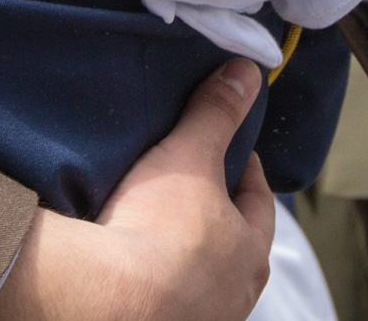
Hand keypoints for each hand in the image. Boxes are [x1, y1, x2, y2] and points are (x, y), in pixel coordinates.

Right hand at [0, 62, 275, 320]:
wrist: (108, 301)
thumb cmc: (160, 230)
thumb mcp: (189, 156)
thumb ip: (216, 113)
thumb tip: (247, 71)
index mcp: (253, 253)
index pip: (258, 201)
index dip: (244, 169)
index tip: (229, 147)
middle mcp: (235, 294)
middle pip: (231, 241)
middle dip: (214, 213)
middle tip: (189, 183)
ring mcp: (200, 317)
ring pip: (201, 273)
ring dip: (185, 250)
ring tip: (156, 221)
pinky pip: (166, 292)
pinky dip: (155, 273)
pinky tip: (133, 257)